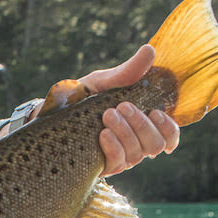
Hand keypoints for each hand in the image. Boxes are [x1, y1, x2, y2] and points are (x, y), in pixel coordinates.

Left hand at [79, 44, 180, 176]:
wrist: (47, 114)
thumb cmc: (78, 97)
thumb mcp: (101, 82)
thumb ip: (126, 72)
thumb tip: (149, 51)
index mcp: (140, 123)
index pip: (169, 135)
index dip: (170, 129)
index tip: (156, 112)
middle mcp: (133, 143)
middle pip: (155, 144)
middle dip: (141, 125)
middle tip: (122, 106)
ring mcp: (118, 156)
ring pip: (138, 154)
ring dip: (126, 133)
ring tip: (107, 115)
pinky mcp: (102, 167)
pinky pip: (118, 163)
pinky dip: (114, 147)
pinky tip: (103, 134)